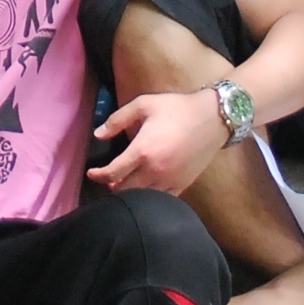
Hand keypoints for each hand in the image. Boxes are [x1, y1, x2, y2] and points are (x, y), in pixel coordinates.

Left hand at [88, 88, 230, 194]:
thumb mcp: (144, 104)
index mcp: (142, 151)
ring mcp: (170, 181)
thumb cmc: (176, 109)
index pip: (113, 172)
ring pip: (142, 198)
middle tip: (107, 178)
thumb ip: (117, 120)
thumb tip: (98, 134)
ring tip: (123, 185)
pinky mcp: (182, 185)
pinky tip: (145, 190)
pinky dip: (148, 198)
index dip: (98, 175)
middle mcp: (154, 171)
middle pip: (125, 189)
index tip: (91, 173)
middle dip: (111, 185)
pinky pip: (161, 200)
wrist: (212, 119)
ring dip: (129, 194)